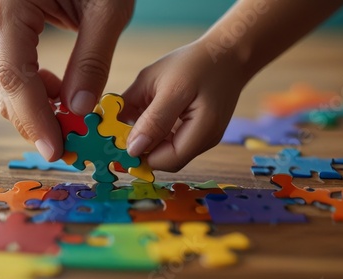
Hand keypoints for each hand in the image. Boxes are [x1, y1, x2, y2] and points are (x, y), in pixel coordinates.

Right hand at [0, 0, 133, 159]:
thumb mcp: (107, 9)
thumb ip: (93, 59)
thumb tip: (81, 109)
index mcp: (9, 8)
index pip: (13, 77)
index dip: (33, 119)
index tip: (56, 150)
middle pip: (4, 86)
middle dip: (34, 121)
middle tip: (68, 148)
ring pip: (7, 83)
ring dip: (37, 110)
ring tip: (71, 125)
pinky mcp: (11, 29)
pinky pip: (15, 70)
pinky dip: (38, 92)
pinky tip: (63, 97)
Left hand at [121, 39, 248, 171]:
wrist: (228, 53)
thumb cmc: (194, 63)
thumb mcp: (163, 83)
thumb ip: (148, 118)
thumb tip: (131, 149)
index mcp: (201, 129)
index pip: (164, 161)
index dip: (138, 155)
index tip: (115, 140)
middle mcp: (206, 141)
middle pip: (166, 160)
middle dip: (142, 148)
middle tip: (120, 129)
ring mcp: (205, 139)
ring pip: (169, 152)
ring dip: (149, 142)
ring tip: (135, 119)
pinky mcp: (202, 133)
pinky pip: (175, 143)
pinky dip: (159, 135)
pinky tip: (151, 116)